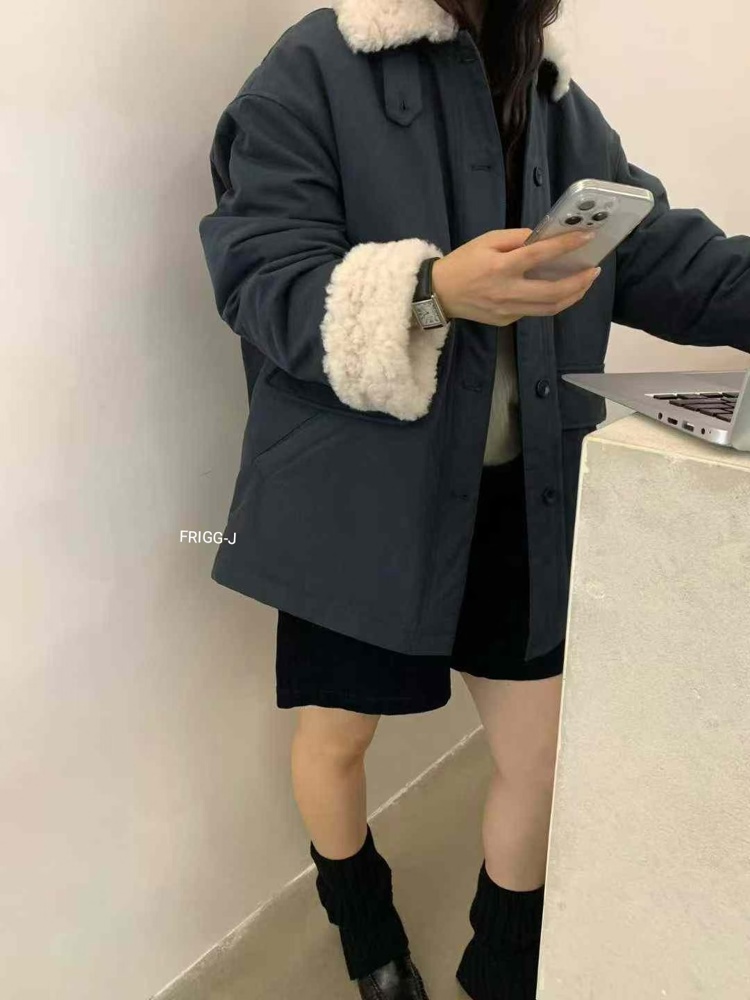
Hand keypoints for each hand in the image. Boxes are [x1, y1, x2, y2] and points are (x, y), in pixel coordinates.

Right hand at [431, 228, 600, 326]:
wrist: (440, 294)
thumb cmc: (463, 262)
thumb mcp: (486, 240)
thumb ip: (516, 238)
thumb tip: (543, 239)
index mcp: (501, 268)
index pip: (541, 255)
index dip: (567, 246)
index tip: (587, 238)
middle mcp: (507, 292)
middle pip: (553, 292)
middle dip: (579, 281)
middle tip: (594, 270)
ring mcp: (507, 310)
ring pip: (549, 308)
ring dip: (572, 296)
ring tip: (584, 283)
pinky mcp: (506, 320)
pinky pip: (534, 311)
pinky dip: (551, 301)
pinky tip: (558, 291)